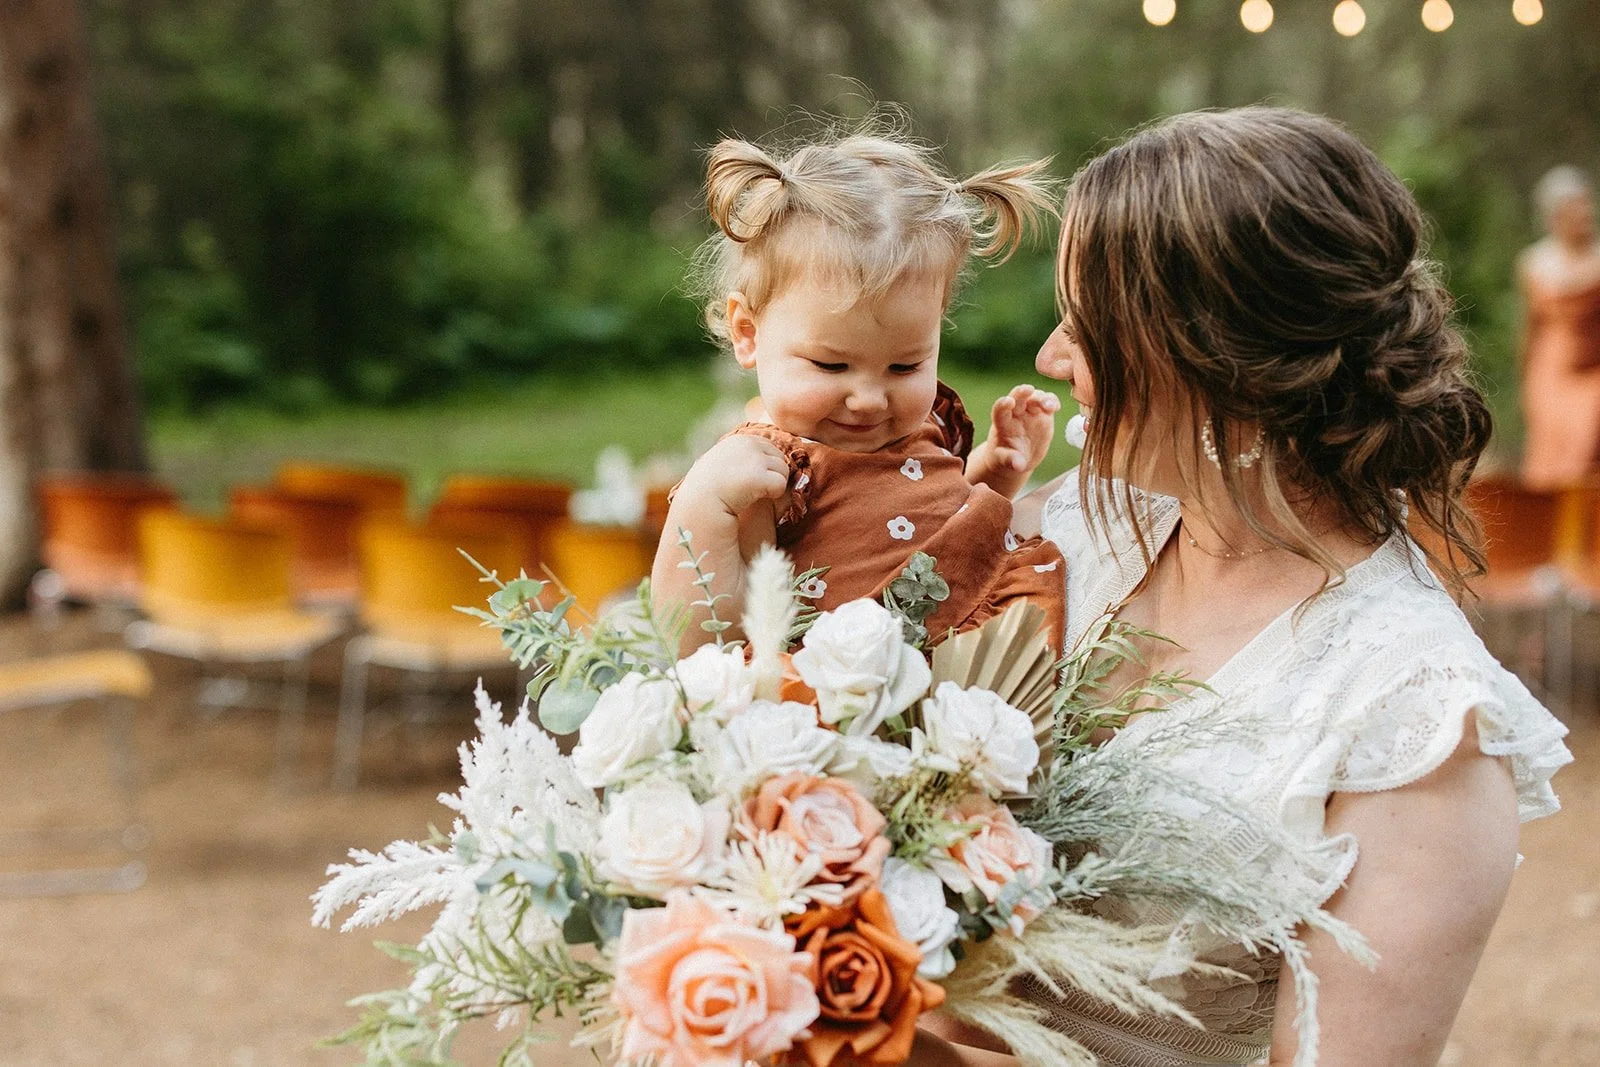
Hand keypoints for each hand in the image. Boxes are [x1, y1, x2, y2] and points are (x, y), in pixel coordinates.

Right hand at [676, 435, 790, 518]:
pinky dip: (774, 494)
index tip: (753, 481)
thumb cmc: (707, 490)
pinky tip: (759, 499)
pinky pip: (781, 484)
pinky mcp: (758, 476)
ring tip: (756, 495)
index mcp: (739, 440)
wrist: (699, 505)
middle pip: (779, 457)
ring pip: (783, 470)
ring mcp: (754, 458)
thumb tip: (755, 455)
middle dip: (773, 474)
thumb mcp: (719, 464)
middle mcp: (748, 444)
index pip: (768, 447)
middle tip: (757, 491)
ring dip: (774, 484)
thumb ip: (736, 457)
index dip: (766, 466)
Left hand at [985, 385, 1059, 474]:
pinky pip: (1048, 403)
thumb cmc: (1006, 458)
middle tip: (1028, 390)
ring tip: (1049, 406)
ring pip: (1035, 397)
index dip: (1002, 404)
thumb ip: (1011, 461)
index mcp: (1002, 423)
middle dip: (1022, 392)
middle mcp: (1015, 413)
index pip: (999, 410)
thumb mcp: (1005, 462)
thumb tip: (1018, 466)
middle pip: (1017, 397)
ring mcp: (1030, 411)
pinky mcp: (1043, 414)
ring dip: (1042, 398)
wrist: (1018, 458)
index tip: (1008, 402)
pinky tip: (1055, 407)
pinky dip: (1052, 402)